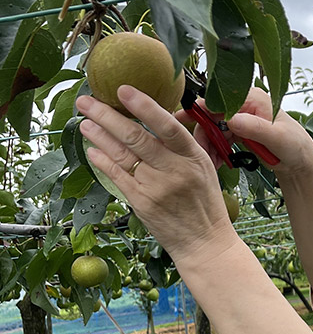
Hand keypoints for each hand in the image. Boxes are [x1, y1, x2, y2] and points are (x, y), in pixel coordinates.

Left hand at [77, 85, 236, 268]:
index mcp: (193, 157)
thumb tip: (175, 114)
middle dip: (107, 116)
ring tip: (84, 121)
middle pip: (136, 137)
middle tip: (86, 101)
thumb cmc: (205, 205)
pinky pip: (117, 177)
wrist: (204, 243)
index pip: (167, 126)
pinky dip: (102, 161)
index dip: (144, 106)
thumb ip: (191, 142)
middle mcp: (174, 171)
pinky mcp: (142, 203)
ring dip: (99, 136)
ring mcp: (156, 187)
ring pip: (122, 155)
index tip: (124, 90)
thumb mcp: (207, 169)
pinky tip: (92, 149)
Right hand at [177, 88, 312, 177]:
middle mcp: (244, 104)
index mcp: (252, 98)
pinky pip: (220, 138)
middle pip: (211, 115)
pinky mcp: (239, 130)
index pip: (219, 99)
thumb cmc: (296, 146)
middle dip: (204, 135)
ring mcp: (241, 117)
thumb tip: (232, 119)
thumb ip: (256, 128)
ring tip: (210, 164)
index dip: (199, 110)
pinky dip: (216, 150)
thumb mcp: (278, 138)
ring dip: (208, 146)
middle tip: (200, 155)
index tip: (182, 121)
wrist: (301, 162)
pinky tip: (216, 163)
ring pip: (213, 128)